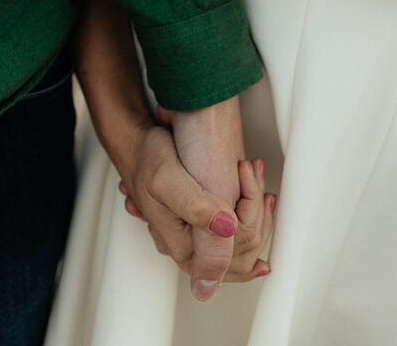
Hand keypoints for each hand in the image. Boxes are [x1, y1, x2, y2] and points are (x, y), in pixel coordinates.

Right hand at [120, 152, 274, 292]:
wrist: (136, 143)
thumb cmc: (147, 159)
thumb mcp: (168, 180)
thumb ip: (196, 208)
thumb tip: (228, 230)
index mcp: (184, 246)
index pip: (237, 253)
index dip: (253, 216)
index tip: (248, 176)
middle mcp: (191, 247)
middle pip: (243, 252)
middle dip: (259, 211)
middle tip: (254, 172)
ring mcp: (197, 235)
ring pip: (242, 240)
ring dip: (255, 205)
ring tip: (252, 170)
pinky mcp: (202, 221)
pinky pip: (235, 228)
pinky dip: (247, 204)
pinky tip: (249, 182)